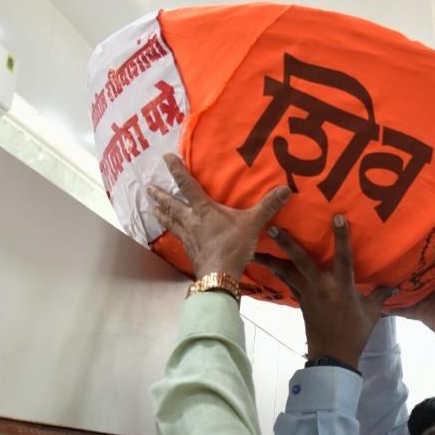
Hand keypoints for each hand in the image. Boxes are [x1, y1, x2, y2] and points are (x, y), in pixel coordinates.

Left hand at [148, 153, 289, 277]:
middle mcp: (191, 221)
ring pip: (171, 222)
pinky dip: (173, 232)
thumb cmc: (233, 247)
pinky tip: (173, 233)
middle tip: (148, 188)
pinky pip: (178, 237)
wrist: (219, 276)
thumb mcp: (253, 224)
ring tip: (152, 208)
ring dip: (161, 214)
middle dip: (160, 196)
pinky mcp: (190, 251)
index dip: (177, 170)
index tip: (166, 158)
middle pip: (172, 205)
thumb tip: (286, 189)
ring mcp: (188, 237)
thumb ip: (267, 206)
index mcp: (204, 210)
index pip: (187, 186)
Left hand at [255, 216, 394, 368]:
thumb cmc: (355, 333)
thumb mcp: (371, 313)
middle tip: (272, 225)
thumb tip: (396, 286)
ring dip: (271, 259)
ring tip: (253, 247)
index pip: (344, 257)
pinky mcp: (300, 301)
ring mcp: (307, 294)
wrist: (333, 355)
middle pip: (301, 261)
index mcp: (342, 287)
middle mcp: (321, 286)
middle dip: (287, 243)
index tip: (338, 217)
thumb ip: (380, 295)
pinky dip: (277, 273)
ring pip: (286, 272)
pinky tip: (266, 265)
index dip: (341, 238)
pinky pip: (287, 283)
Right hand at [388, 240, 434, 360]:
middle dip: (403, 268)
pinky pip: (402, 309)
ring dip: (394, 285)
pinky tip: (378, 301)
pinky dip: (391, 307)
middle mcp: (432, 286)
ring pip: (406, 290)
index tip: (410, 241)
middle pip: (415, 276)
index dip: (421, 254)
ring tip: (377, 274)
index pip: (430, 263)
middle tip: (387, 255)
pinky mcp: (418, 312)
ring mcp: (423, 299)